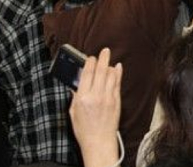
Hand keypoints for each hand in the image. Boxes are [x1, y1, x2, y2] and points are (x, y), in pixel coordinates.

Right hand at [69, 48, 122, 166]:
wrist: (99, 141)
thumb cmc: (84, 130)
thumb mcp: (74, 112)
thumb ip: (76, 97)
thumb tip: (77, 84)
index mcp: (83, 98)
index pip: (86, 74)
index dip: (89, 63)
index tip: (90, 57)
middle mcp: (96, 96)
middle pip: (100, 72)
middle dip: (103, 59)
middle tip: (105, 50)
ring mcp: (108, 98)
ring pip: (111, 76)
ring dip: (110, 65)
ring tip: (109, 59)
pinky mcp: (116, 101)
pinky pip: (117, 83)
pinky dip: (118, 74)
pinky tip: (118, 68)